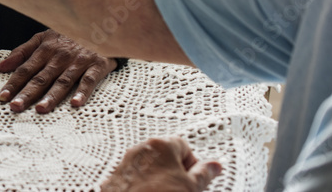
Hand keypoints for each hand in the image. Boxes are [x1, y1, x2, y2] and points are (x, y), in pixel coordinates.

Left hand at [0, 29, 116, 112]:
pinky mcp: (96, 65)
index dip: (14, 83)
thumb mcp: (43, 38)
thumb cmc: (67, 35)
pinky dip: (82, 91)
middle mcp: (60, 56)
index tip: (3, 96)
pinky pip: (89, 80)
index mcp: (45, 49)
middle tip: (16, 106)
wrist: (98, 25)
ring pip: (63, 81)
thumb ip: (22, 52)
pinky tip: (75, 103)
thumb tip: (1, 67)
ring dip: (51, 95)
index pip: (26, 69)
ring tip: (41, 108)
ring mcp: (78, 61)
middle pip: (41, 77)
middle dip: (27, 93)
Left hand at [101, 137, 221, 190]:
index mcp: (159, 145)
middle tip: (182, 188)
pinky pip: (135, 178)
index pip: (183, 146)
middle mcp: (139, 149)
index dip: (192, 163)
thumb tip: (215, 166)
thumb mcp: (190, 187)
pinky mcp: (116, 178)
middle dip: (175, 171)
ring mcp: (126, 163)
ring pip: (149, 167)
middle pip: (164, 156)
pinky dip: (143, 185)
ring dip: (159, 178)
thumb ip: (204, 173)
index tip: (194, 178)